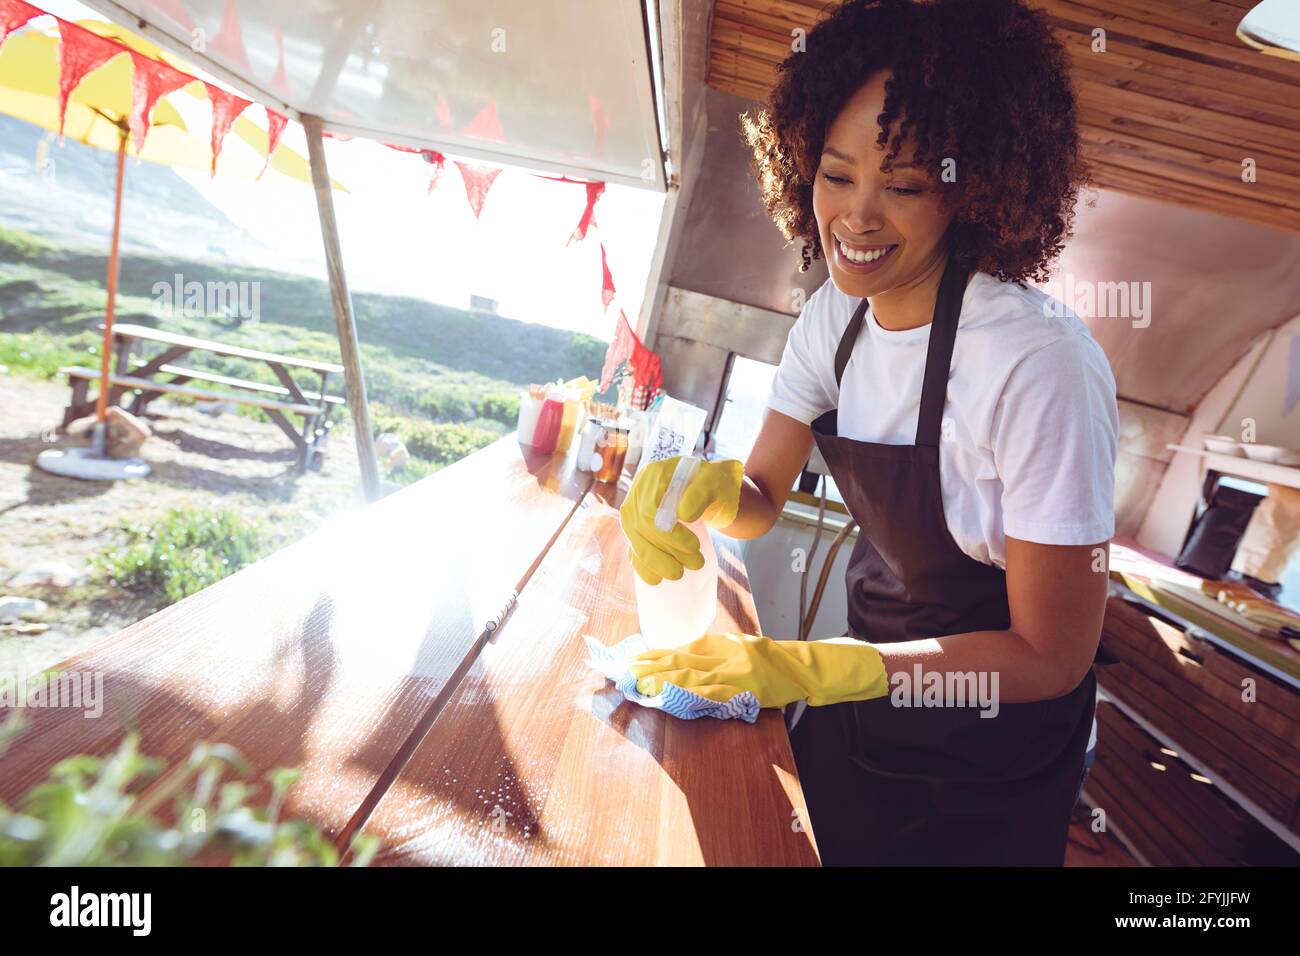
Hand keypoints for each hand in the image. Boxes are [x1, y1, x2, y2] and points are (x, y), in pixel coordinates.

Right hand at [620, 456, 742, 584]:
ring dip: (655, 561)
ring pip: (634, 540)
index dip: (668, 534)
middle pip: (640, 527)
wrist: (714, 490)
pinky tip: (654, 578)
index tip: (694, 547)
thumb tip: (683, 514)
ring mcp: (635, 509)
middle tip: (695, 564)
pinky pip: (633, 547)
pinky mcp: (638, 527)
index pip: (649, 510)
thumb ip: (702, 492)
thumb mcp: (717, 482)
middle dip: (665, 551)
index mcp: (654, 474)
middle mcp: (638, 491)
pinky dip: (642, 565)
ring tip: (679, 574)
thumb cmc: (716, 484)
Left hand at [628, 633, 889, 707]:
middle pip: (675, 659)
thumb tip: (681, 659)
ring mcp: (730, 670)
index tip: (627, 657)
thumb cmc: (771, 660)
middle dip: (645, 666)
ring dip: (658, 680)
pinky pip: (709, 692)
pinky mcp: (741, 688)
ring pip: (686, 674)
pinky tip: (669, 697)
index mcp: (719, 643)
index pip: (677, 649)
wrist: (805, 667)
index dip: (651, 654)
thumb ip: (712, 654)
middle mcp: (720, 653)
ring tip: (633, 684)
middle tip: (617, 669)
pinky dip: (686, 695)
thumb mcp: (739, 649)